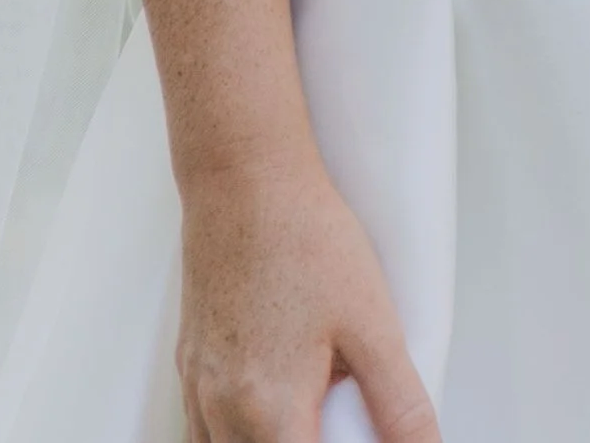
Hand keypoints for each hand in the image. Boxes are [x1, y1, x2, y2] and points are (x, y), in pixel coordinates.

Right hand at [174, 144, 438, 442]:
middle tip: (337, 420)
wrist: (244, 174)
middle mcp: (221, 408)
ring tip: (307, 416)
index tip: (359, 435)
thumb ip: (399, 403)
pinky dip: (233, 435)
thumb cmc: (303, 235)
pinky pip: (201, 428)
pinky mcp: (189, 359)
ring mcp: (198, 385)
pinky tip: (267, 411)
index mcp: (268, 410)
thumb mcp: (371, 323)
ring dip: (268, 441)